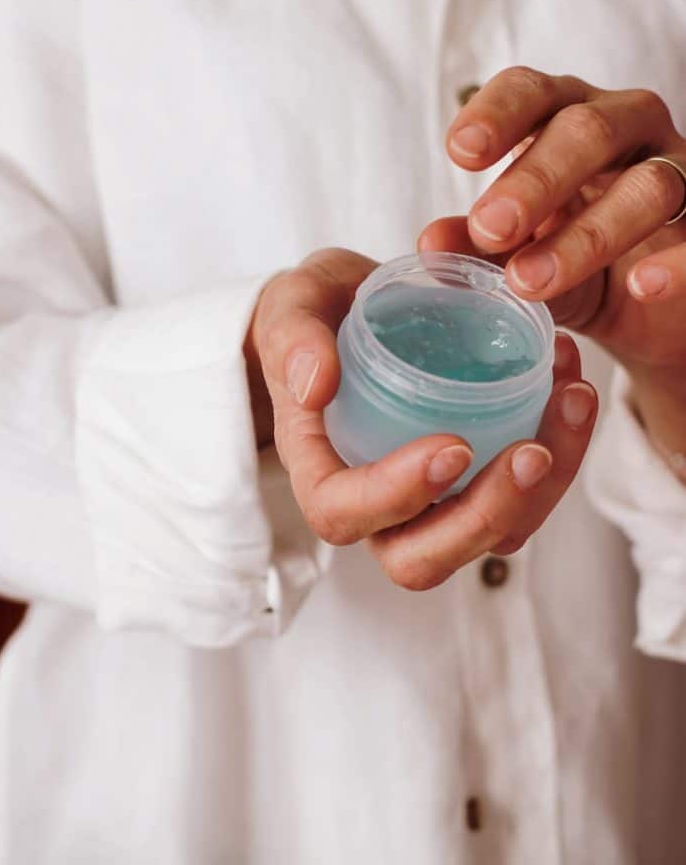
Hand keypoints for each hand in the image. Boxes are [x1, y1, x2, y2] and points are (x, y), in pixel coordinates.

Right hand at [247, 247, 596, 587]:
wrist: (353, 308)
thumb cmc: (316, 314)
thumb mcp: (293, 306)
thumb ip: (294, 338)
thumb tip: (315, 383)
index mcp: (320, 468)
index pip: (344, 514)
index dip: (397, 497)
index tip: (453, 445)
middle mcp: (375, 503)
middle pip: (421, 559)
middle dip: (485, 518)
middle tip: (533, 451)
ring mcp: (430, 500)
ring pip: (487, 536)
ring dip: (543, 488)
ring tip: (571, 399)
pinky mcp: (473, 479)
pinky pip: (522, 496)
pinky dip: (562, 450)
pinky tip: (572, 386)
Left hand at [424, 67, 685, 468]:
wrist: (647, 312)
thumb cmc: (573, 260)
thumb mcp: (519, 255)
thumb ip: (479, 249)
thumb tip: (431, 242)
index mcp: (565, 118)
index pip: (533, 91)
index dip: (498, 114)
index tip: (461, 152)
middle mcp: (626, 129)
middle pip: (587, 130)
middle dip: (535, 179)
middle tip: (489, 227)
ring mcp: (678, 171)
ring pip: (648, 184)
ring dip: (588, 234)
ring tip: (529, 281)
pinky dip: (676, 262)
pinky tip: (642, 285)